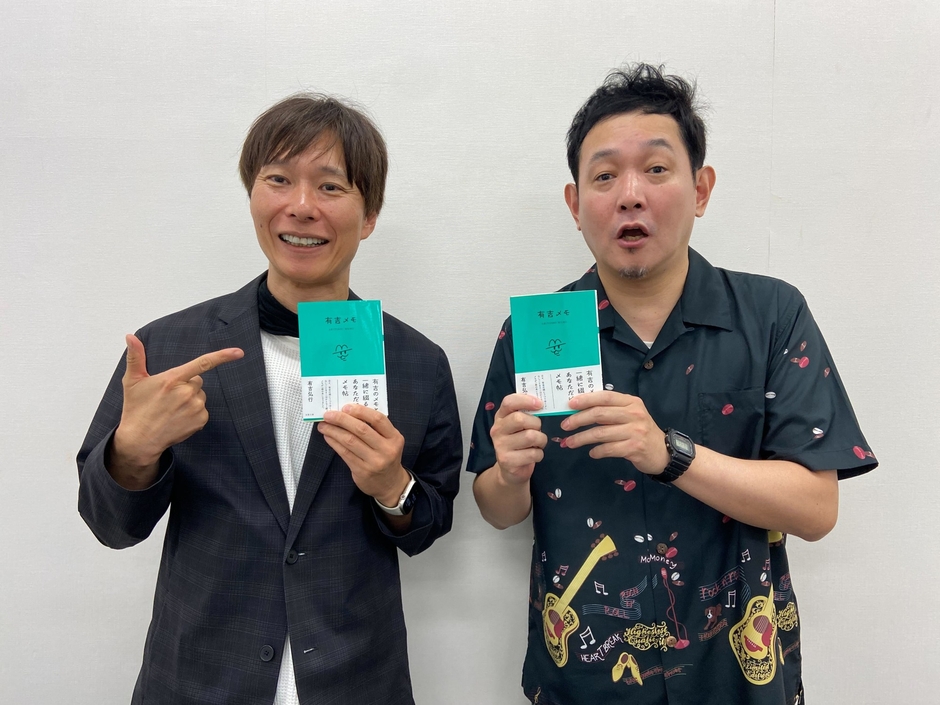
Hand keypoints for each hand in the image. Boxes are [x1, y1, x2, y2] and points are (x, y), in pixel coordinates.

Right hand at [111, 334, 243, 482]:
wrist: (140, 439)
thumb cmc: (136, 408)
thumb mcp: (133, 381)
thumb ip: (136, 357)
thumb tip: (130, 336)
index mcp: (172, 379)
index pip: (202, 363)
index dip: (222, 356)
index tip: (238, 352)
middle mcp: (186, 392)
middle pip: (197, 381)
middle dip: (186, 385)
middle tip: (168, 397)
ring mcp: (195, 407)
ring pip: (200, 396)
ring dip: (190, 400)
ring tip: (171, 409)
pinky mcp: (200, 420)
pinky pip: (202, 410)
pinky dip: (193, 413)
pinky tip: (178, 418)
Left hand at [318, 405, 408, 506]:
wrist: (390, 484)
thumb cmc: (386, 457)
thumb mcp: (389, 441)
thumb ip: (376, 428)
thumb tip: (349, 413)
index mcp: (394, 438)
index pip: (378, 419)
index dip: (361, 411)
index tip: (345, 406)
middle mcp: (386, 449)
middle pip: (361, 429)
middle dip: (342, 419)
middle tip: (329, 414)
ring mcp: (374, 461)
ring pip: (350, 441)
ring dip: (334, 431)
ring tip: (324, 425)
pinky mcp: (362, 471)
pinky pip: (345, 453)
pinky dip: (334, 443)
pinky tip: (328, 437)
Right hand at [490, 394, 547, 484]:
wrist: (510, 469)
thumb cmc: (519, 442)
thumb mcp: (519, 425)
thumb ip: (527, 413)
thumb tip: (541, 402)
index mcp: (500, 417)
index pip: (509, 402)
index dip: (525, 400)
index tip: (540, 404)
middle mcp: (497, 429)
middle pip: (520, 419)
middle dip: (536, 424)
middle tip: (538, 430)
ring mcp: (500, 445)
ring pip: (530, 436)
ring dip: (541, 440)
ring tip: (538, 443)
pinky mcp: (507, 460)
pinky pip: (532, 453)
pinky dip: (539, 454)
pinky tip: (534, 455)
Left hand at [561, 391, 668, 474]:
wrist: (663, 452)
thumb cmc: (641, 431)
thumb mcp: (630, 415)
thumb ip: (611, 410)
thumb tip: (581, 409)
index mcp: (631, 402)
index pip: (605, 396)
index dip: (586, 399)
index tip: (570, 404)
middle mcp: (634, 414)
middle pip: (600, 414)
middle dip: (578, 419)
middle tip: (564, 426)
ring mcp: (635, 431)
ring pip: (601, 433)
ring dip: (582, 438)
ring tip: (570, 442)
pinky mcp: (634, 448)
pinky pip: (608, 449)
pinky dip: (597, 451)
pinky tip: (592, 453)